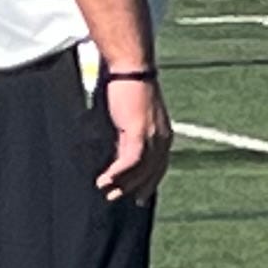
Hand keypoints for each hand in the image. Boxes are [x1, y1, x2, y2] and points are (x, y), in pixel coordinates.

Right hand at [99, 79, 173, 201]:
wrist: (131, 69)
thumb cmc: (128, 88)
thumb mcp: (130, 117)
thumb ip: (128, 134)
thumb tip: (118, 148)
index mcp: (163, 134)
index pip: (158, 166)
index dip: (149, 182)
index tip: (139, 197)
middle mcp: (162, 138)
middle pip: (150, 172)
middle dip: (133, 187)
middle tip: (115, 198)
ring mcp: (153, 136)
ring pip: (140, 169)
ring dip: (121, 183)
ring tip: (105, 192)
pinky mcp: (139, 131)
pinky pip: (130, 160)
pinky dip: (118, 172)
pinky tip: (105, 180)